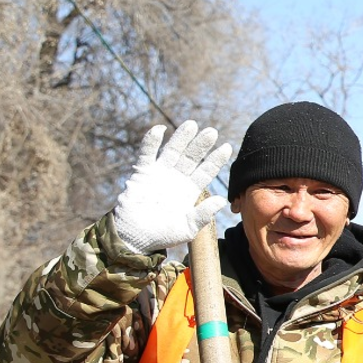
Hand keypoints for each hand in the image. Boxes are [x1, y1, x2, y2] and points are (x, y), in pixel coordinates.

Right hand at [111, 122, 232, 252]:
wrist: (135, 237)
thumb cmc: (162, 234)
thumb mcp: (188, 227)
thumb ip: (203, 214)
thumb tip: (221, 200)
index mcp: (190, 190)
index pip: (206, 171)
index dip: (215, 159)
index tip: (227, 147)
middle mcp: (177, 178)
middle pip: (191, 157)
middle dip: (201, 145)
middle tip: (212, 132)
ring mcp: (160, 173)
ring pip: (173, 151)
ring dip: (181, 138)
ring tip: (192, 125)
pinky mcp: (142, 173)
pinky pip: (147, 154)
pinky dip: (151, 141)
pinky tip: (159, 129)